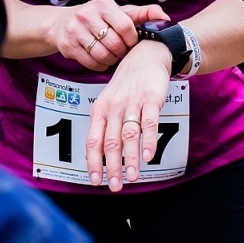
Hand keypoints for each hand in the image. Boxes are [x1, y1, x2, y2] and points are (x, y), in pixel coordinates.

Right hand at [48, 0, 168, 71]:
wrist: (61, 24)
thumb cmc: (96, 18)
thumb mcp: (118, 12)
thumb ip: (142, 14)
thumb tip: (164, 17)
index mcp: (103, 4)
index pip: (125, 27)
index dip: (132, 40)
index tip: (131, 42)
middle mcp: (87, 14)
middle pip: (114, 43)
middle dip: (121, 51)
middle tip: (121, 50)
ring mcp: (75, 30)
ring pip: (103, 55)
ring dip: (111, 60)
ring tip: (111, 55)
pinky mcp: (68, 46)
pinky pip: (91, 63)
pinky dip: (100, 65)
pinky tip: (101, 59)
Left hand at [87, 41, 172, 189]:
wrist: (146, 55)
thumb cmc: (126, 84)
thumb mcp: (109, 102)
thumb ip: (104, 127)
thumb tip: (96, 156)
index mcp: (100, 110)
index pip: (93, 140)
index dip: (93, 162)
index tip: (95, 181)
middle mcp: (113, 107)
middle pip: (111, 142)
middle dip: (112, 167)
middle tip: (114, 186)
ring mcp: (132, 103)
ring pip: (129, 135)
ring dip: (130, 159)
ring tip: (131, 177)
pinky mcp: (151, 99)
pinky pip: (148, 123)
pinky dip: (148, 141)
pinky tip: (148, 156)